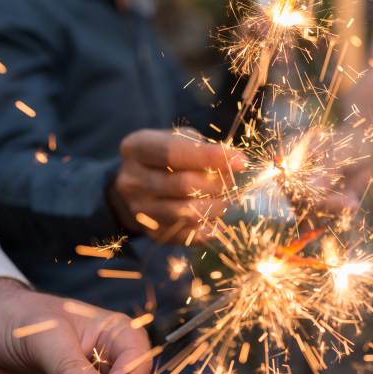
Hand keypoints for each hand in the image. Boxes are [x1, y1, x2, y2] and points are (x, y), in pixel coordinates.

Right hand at [112, 128, 245, 242]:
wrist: (138, 188)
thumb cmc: (166, 158)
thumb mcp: (177, 139)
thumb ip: (201, 146)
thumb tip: (236, 161)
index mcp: (136, 149)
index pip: (174, 152)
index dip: (210, 156)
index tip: (241, 160)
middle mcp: (131, 181)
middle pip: (184, 184)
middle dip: (217, 183)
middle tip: (231, 181)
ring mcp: (140, 210)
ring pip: (188, 212)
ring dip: (216, 206)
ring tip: (225, 199)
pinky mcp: (153, 233)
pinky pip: (189, 234)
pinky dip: (209, 226)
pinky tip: (215, 217)